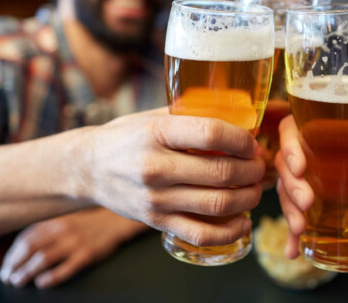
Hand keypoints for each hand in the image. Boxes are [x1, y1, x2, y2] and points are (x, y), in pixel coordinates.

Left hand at [0, 209, 145, 288]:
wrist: (115, 222)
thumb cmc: (88, 223)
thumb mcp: (65, 220)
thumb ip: (46, 229)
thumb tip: (21, 247)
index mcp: (55, 221)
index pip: (26, 238)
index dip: (12, 254)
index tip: (6, 265)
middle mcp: (63, 230)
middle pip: (30, 248)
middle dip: (15, 264)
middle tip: (8, 276)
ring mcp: (75, 243)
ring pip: (43, 259)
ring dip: (27, 272)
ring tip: (19, 281)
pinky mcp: (87, 255)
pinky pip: (65, 268)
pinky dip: (51, 277)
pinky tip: (42, 283)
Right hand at [73, 109, 264, 247]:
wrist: (87, 169)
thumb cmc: (126, 138)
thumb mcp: (152, 117)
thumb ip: (189, 116)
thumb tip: (237, 114)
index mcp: (156, 133)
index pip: (211, 133)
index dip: (242, 139)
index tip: (253, 142)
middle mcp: (155, 167)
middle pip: (221, 171)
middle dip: (252, 169)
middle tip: (260, 165)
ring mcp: (156, 199)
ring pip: (218, 204)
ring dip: (248, 197)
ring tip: (255, 189)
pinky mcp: (156, 222)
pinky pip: (201, 233)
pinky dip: (230, 231)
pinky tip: (243, 221)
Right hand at [275, 116, 347, 258]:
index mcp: (317, 127)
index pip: (290, 130)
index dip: (289, 147)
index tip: (301, 167)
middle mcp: (304, 151)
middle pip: (285, 165)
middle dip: (291, 186)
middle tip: (307, 202)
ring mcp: (305, 178)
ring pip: (286, 192)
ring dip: (289, 210)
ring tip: (300, 228)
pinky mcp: (310, 202)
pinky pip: (295, 216)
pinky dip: (293, 236)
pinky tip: (294, 251)